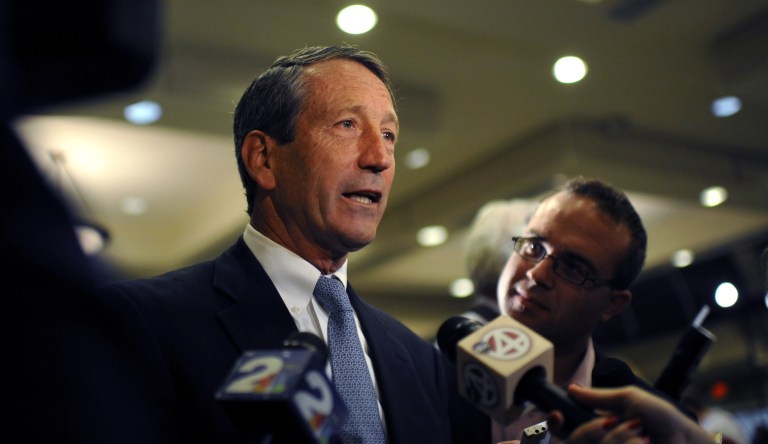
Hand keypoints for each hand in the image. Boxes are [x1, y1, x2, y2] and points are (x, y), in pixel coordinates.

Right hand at [547, 384, 712, 443]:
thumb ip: (599, 397)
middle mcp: (600, 443)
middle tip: (616, 423)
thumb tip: (571, 387)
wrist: (688, 443)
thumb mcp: (630, 400)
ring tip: (644, 438)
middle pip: (575, 439)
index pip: (565, 429)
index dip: (555, 423)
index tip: (556, 415)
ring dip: (620, 439)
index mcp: (598, 428)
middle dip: (594, 430)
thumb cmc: (664, 421)